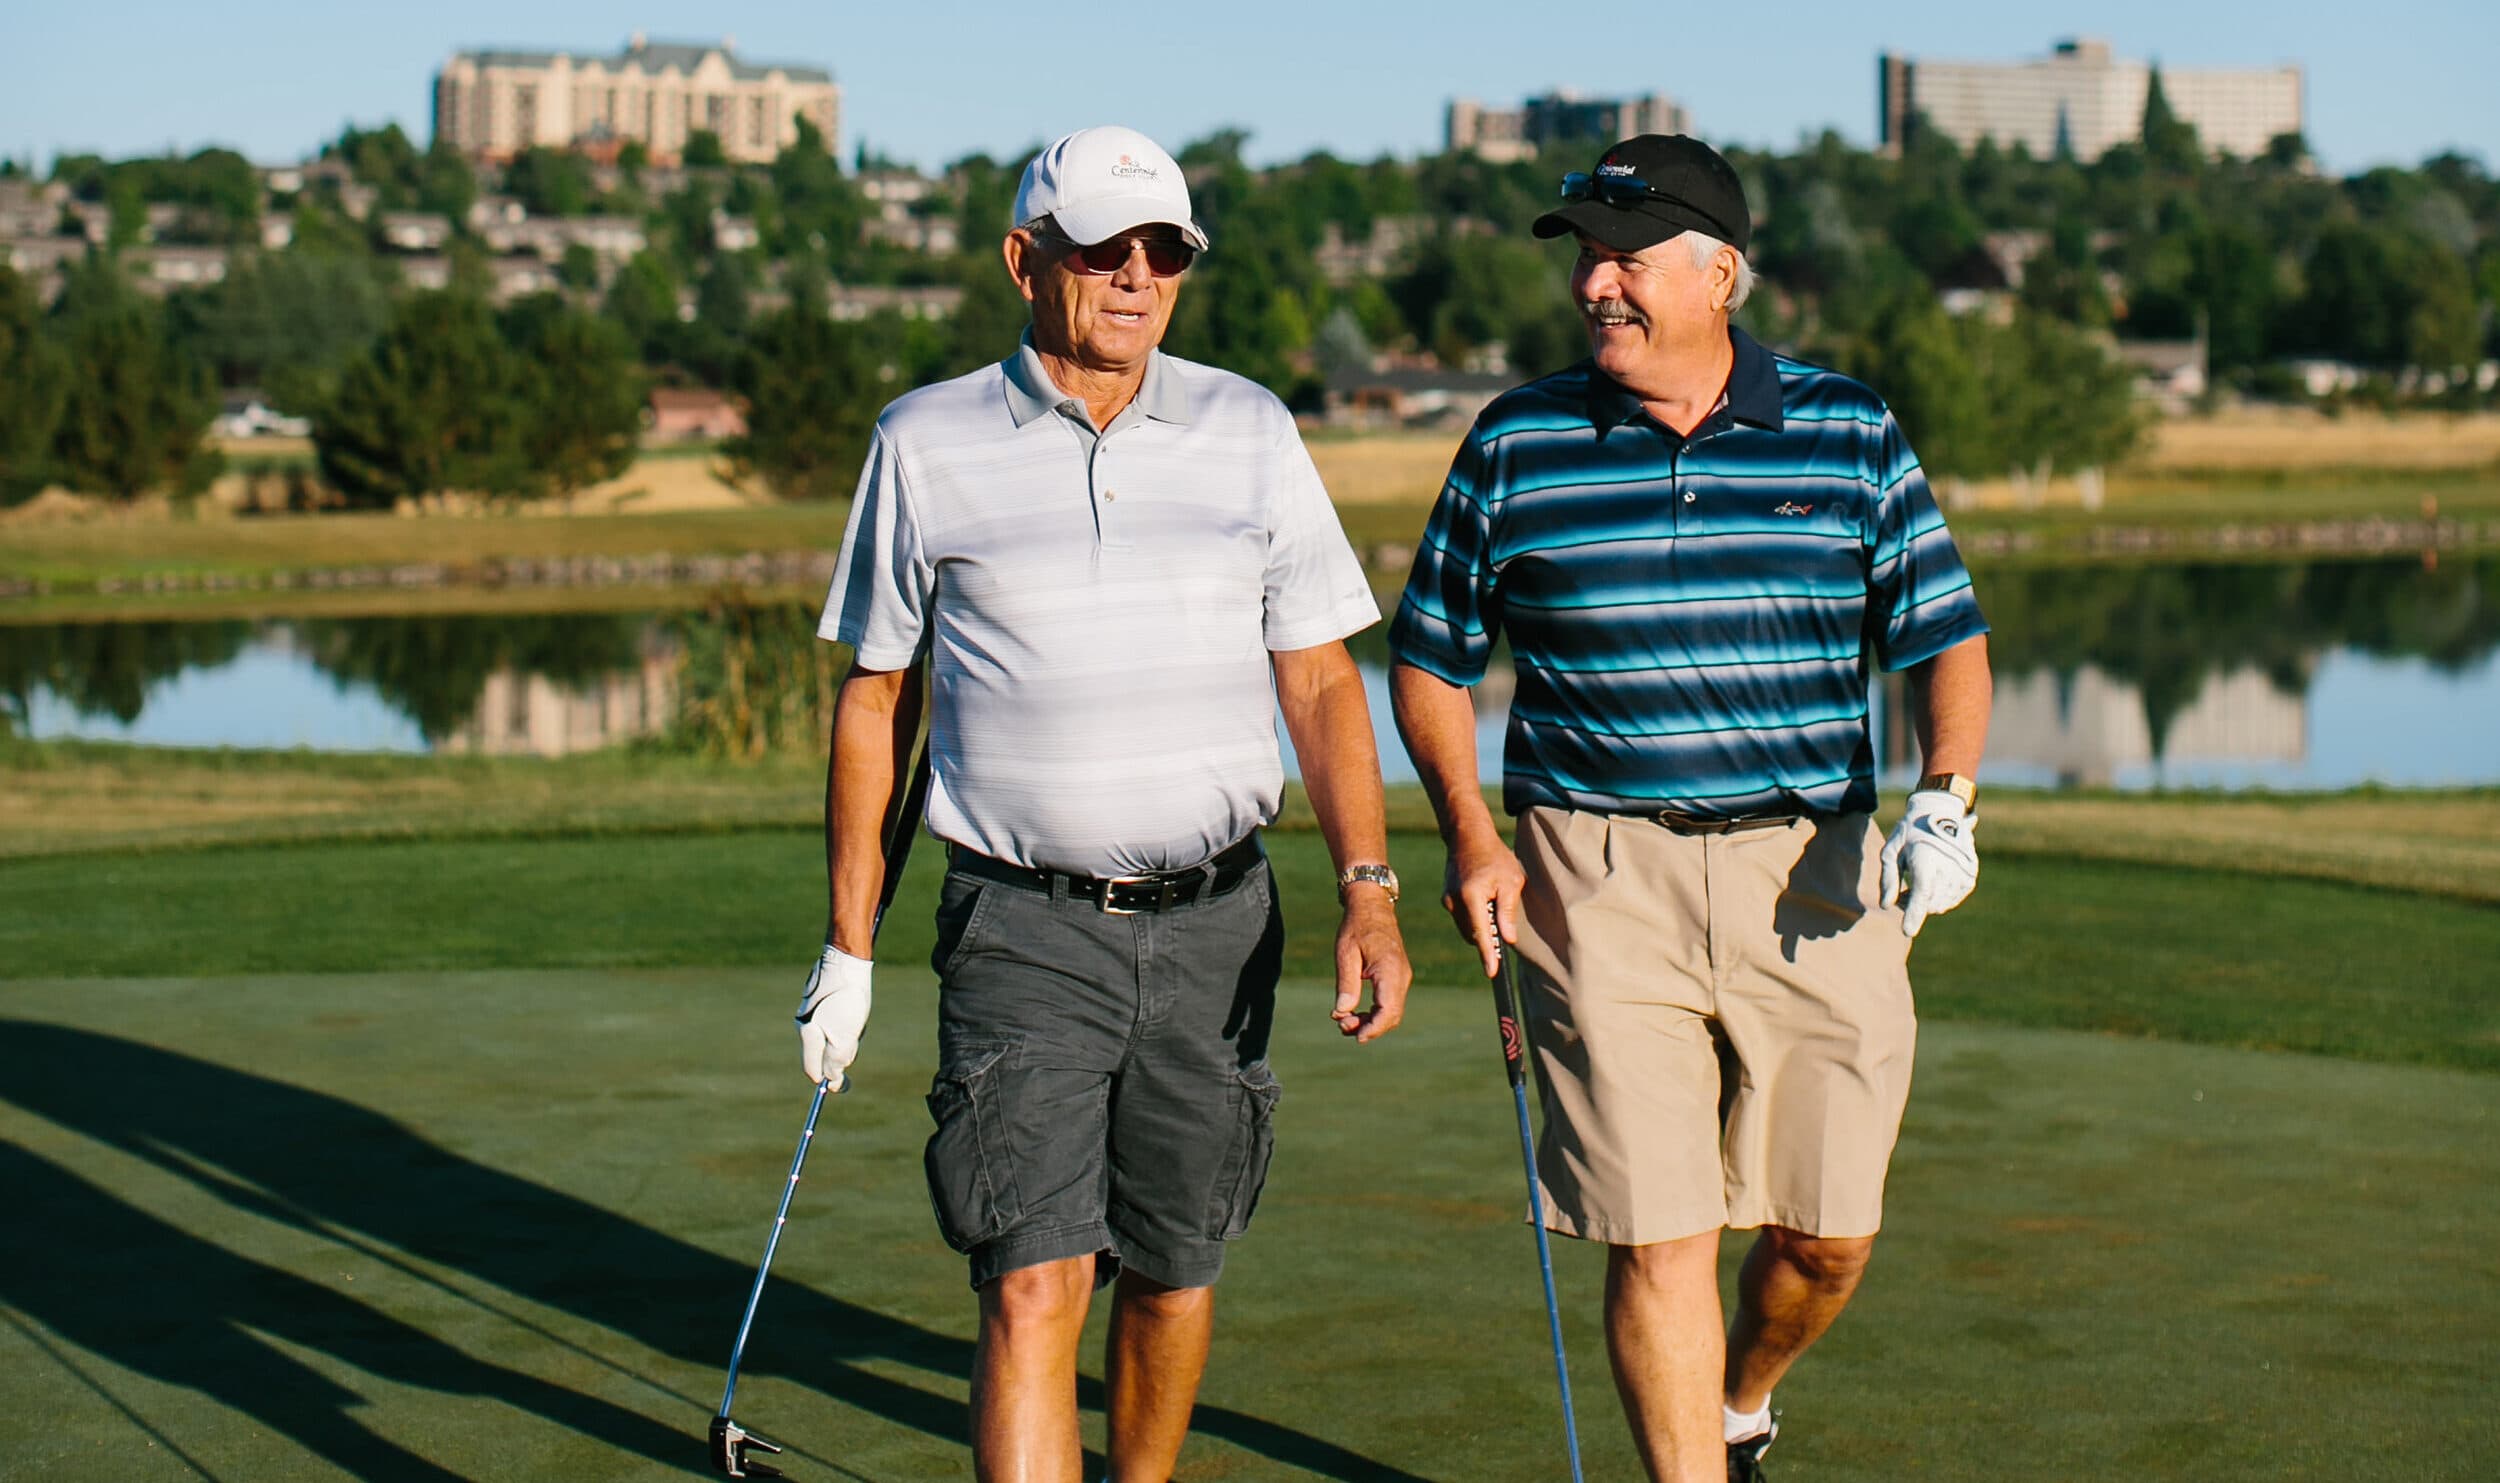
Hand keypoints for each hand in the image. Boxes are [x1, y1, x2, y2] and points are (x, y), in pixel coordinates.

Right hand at [795, 945, 872, 1086]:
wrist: (848, 960)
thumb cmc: (848, 997)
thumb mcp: (846, 1035)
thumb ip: (836, 1060)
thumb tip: (831, 1083)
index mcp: (807, 1034)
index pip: (814, 1070)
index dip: (830, 1080)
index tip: (847, 1085)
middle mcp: (805, 1024)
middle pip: (825, 1054)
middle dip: (842, 1052)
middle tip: (855, 1035)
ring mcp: (812, 1012)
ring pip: (832, 1038)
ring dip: (847, 1036)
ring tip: (855, 1016)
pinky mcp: (821, 1002)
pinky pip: (835, 1022)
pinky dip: (847, 1021)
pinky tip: (853, 1006)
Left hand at [1331, 889, 1411, 1041]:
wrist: (1372, 907)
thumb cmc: (1356, 927)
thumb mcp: (1345, 953)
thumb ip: (1346, 983)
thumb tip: (1342, 1012)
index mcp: (1390, 970)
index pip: (1388, 1009)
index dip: (1374, 1028)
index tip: (1356, 1037)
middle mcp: (1401, 976)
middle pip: (1392, 1015)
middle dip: (1369, 1028)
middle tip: (1342, 1026)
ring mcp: (1402, 977)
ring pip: (1392, 1012)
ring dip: (1371, 1022)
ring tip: (1345, 1021)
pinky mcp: (1397, 978)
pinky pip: (1390, 1003)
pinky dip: (1374, 1013)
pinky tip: (1354, 1013)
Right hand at [1441, 831, 1525, 978]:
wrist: (1468, 837)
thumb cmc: (1495, 857)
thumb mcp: (1511, 881)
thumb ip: (1507, 911)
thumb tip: (1508, 939)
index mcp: (1472, 897)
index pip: (1481, 934)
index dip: (1488, 955)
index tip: (1492, 972)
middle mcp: (1455, 902)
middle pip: (1474, 935)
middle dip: (1489, 938)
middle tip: (1505, 928)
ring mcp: (1448, 901)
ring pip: (1468, 929)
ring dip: (1482, 927)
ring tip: (1494, 904)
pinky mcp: (1446, 899)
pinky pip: (1463, 919)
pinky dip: (1475, 918)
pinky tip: (1485, 902)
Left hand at [1880, 792, 1978, 937]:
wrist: (1943, 813)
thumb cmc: (1911, 832)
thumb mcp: (1892, 850)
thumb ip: (1888, 878)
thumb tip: (1886, 905)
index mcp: (1927, 861)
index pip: (1921, 895)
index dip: (1913, 915)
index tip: (1907, 931)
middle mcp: (1949, 869)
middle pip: (1928, 904)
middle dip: (1912, 905)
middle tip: (1902, 893)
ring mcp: (1963, 875)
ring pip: (1940, 905)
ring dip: (1926, 902)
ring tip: (1917, 883)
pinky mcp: (1970, 879)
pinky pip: (1950, 900)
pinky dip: (1939, 898)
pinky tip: (1932, 882)